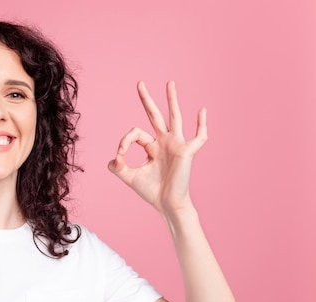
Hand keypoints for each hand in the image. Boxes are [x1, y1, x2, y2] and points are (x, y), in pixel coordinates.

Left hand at [108, 81, 207, 215]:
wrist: (167, 205)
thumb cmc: (152, 191)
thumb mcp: (129, 177)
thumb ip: (117, 167)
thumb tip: (114, 157)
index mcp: (152, 146)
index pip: (135, 133)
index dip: (124, 141)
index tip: (119, 155)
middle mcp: (164, 142)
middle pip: (155, 115)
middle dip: (146, 99)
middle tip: (139, 83)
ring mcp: (176, 145)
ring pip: (174, 117)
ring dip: (172, 100)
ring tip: (169, 82)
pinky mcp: (187, 152)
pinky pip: (199, 137)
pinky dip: (202, 125)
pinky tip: (202, 111)